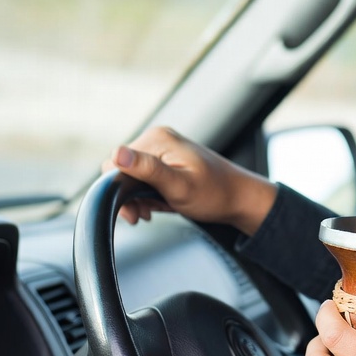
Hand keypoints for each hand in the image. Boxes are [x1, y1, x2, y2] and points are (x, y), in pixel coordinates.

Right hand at [102, 126, 276, 233]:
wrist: (240, 199)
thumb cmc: (215, 195)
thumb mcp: (179, 186)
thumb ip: (148, 170)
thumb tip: (117, 153)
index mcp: (157, 139)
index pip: (115, 163)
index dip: (118, 191)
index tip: (134, 213)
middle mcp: (158, 139)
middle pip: (122, 170)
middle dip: (129, 197)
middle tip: (145, 216)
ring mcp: (163, 149)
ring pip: (132, 177)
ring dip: (138, 198)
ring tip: (154, 210)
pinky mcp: (167, 161)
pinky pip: (145, 178)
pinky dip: (147, 195)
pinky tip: (160, 204)